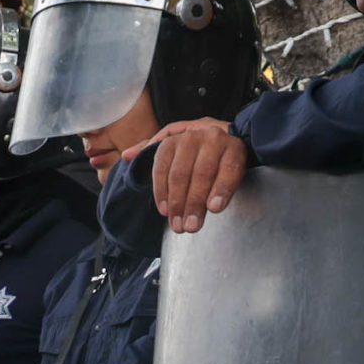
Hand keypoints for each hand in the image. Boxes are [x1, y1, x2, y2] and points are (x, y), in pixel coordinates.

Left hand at [137, 118, 248, 233]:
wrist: (235, 138)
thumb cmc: (199, 150)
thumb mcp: (175, 148)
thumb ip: (151, 152)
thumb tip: (126, 156)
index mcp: (175, 137)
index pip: (162, 166)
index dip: (162, 192)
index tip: (164, 212)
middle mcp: (194, 136)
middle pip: (182, 173)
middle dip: (180, 203)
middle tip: (180, 227)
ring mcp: (216, 141)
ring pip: (203, 174)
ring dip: (197, 202)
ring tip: (194, 224)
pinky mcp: (236, 148)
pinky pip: (228, 171)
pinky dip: (221, 190)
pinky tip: (214, 207)